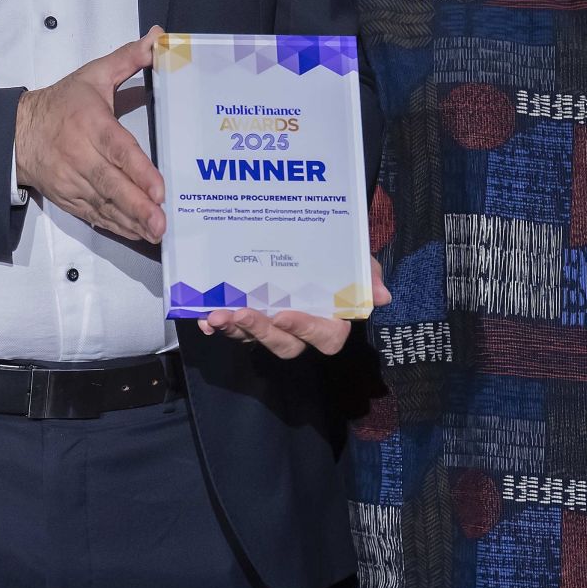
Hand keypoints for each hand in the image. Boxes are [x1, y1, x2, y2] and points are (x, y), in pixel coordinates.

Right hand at [14, 30, 164, 242]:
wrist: (14, 133)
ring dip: (130, 221)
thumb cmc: (62, 104)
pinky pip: (95, 215)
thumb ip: (128, 58)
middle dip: (138, 206)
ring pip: (105, 205)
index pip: (118, 150)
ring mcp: (74, 181)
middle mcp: (82, 157)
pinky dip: (116, 226)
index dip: (138, 171)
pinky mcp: (70, 198)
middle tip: (161, 223)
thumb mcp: (93, 74)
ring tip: (156, 234)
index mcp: (91, 125)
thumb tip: (159, 38)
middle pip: (112, 185)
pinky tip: (137, 234)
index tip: (159, 189)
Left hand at [198, 258, 390, 358]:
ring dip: (234, 330)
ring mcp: (274, 327)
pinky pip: (234, 330)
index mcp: (331, 321)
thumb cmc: (340, 257)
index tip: (284, 314)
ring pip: (255, 339)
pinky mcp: (251, 320)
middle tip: (240, 313)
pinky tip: (203, 317)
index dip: (305, 330)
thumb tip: (383, 296)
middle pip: (284, 345)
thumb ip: (369, 275)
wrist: (312, 242)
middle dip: (260, 332)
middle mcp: (301, 330)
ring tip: (215, 316)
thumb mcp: (359, 259)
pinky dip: (218, 325)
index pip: (324, 337)